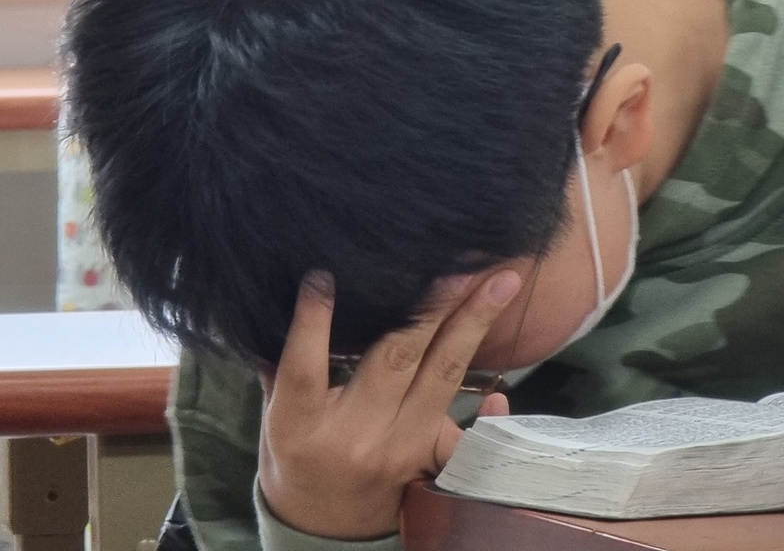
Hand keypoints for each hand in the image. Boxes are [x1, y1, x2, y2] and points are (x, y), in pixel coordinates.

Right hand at [257, 268, 522, 540]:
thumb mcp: (275, 415)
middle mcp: (353, 435)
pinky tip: (502, 394)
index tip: (323, 274)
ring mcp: (398, 448)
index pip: (303, 368)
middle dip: (432, 308)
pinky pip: (465, 439)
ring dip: (474, 325)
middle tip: (460, 264)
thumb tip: (299, 290)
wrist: (323, 527)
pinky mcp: (428, 459)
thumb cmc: (298, 454)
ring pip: (442, 378)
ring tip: (502, 282)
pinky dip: (488, 417)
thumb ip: (285, 362)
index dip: (312, 323)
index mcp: (300, 424)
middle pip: (395, 361)